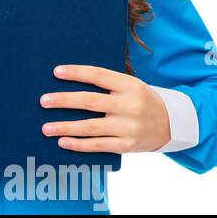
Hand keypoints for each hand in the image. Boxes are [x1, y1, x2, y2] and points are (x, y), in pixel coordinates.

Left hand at [39, 64, 171, 153]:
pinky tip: (62, 142)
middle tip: (43, 101)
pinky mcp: (126, 145)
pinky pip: (97, 145)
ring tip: (45, 127)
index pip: (99, 75)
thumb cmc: (142, 100)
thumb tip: (70, 80)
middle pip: (90, 101)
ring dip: (65, 127)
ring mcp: (128, 127)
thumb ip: (107, 83)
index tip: (56, 72)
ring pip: (90, 127)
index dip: (77, 73)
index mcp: (130, 85)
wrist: (173, 124)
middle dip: (64, 101)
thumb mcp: (132, 85)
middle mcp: (129, 105)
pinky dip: (78, 144)